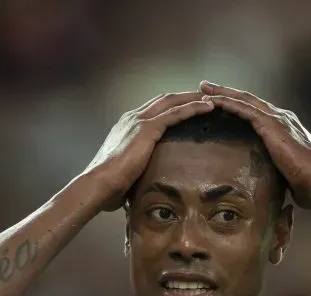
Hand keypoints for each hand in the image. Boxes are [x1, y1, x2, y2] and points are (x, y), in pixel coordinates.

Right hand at [83, 92, 213, 211]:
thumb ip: (138, 166)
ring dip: (193, 99)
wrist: (98, 183)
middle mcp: (132, 117)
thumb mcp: (127, 169)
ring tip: (212, 99)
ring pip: (172, 102)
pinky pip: (175, 113)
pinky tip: (207, 108)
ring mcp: (139, 121)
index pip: (154, 109)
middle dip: (186, 96)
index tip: (188, 106)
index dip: (172, 105)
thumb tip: (147, 178)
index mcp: (127, 125)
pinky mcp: (146, 128)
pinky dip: (192, 108)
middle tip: (205, 97)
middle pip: (165, 99)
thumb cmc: (110, 184)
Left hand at [199, 82, 310, 208]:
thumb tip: (267, 177)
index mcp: (286, 127)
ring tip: (203, 88)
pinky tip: (212, 101)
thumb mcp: (288, 171)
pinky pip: (244, 109)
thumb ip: (276, 166)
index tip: (223, 102)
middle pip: (249, 100)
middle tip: (207, 86)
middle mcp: (282, 117)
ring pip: (244, 100)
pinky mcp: (271, 125)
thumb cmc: (307, 183)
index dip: (240, 105)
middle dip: (227, 92)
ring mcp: (277, 119)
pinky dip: (227, 103)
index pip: (258, 111)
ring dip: (222, 93)